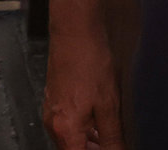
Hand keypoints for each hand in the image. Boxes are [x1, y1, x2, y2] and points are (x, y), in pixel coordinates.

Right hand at [42, 30, 124, 149]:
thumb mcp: (109, 104)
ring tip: (111, 136)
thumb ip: (112, 137)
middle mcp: (53, 122)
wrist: (74, 30)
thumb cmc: (89, 59)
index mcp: (65, 129)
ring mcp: (52, 110)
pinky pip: (68, 123)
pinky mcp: (54, 99)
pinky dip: (84, 128)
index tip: (112, 149)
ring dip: (90, 142)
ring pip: (71, 138)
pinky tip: (100, 121)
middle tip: (115, 145)